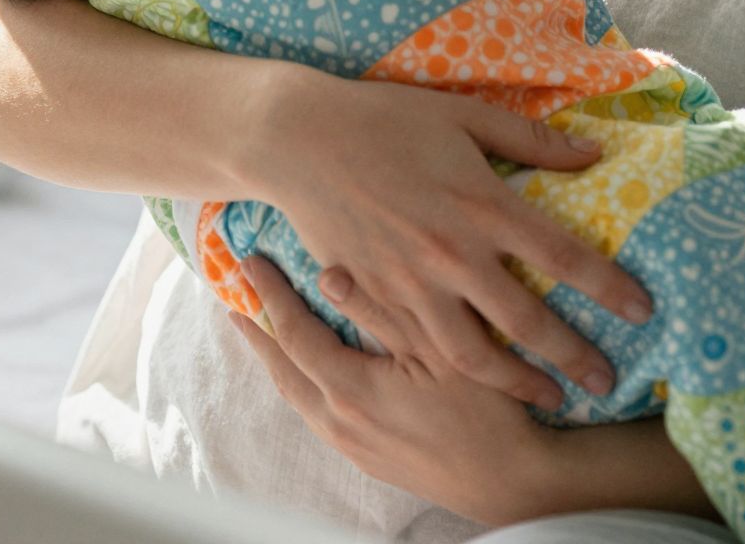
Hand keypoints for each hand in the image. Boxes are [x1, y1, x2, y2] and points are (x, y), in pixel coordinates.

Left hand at [226, 255, 554, 526]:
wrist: (510, 482)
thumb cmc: (485, 410)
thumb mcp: (441, 349)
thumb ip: (384, 311)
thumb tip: (329, 273)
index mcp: (351, 391)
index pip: (296, 334)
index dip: (272, 296)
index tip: (252, 263)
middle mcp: (341, 422)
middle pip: (285, 370)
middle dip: (258, 332)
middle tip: (234, 299)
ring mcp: (353, 445)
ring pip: (299, 396)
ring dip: (278, 360)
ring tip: (264, 333)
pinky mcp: (369, 458)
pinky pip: (318, 413)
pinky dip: (303, 382)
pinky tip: (314, 373)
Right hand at [251, 68, 652, 406]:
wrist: (301, 139)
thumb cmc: (388, 119)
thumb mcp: (465, 116)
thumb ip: (533, 140)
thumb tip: (593, 153)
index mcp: (483, 205)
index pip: (564, 256)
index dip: (609, 286)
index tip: (644, 309)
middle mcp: (452, 254)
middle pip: (526, 321)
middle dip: (574, 356)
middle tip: (608, 381)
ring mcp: (410, 284)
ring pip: (473, 355)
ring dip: (517, 382)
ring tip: (550, 398)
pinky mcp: (375, 300)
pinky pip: (420, 351)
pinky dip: (452, 374)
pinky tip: (477, 385)